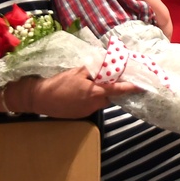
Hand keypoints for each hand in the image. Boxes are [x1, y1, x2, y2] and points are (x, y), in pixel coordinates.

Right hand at [9, 67, 138, 118]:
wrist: (39, 98)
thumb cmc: (58, 82)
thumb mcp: (77, 71)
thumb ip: (94, 70)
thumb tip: (106, 65)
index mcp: (95, 92)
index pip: (118, 90)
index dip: (130, 88)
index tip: (140, 86)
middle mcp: (94, 105)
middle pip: (110, 97)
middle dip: (111, 88)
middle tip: (108, 79)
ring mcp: (87, 111)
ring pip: (100, 102)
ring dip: (100, 93)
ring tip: (91, 83)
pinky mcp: (80, 115)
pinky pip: (91, 106)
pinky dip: (91, 99)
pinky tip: (81, 92)